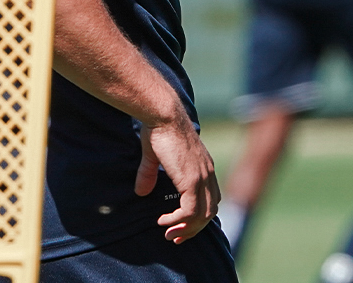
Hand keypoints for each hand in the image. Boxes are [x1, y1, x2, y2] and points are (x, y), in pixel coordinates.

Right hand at [136, 113, 219, 242]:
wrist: (163, 115)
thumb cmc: (159, 129)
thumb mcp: (154, 156)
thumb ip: (150, 174)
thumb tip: (141, 191)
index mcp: (203, 167)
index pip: (210, 199)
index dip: (198, 217)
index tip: (181, 227)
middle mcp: (207, 173)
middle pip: (210, 211)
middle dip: (193, 229)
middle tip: (175, 237)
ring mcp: (202, 177)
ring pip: (202, 215)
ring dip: (186, 229)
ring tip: (169, 233)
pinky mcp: (191, 180)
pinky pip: (190, 211)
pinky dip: (178, 221)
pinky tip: (163, 220)